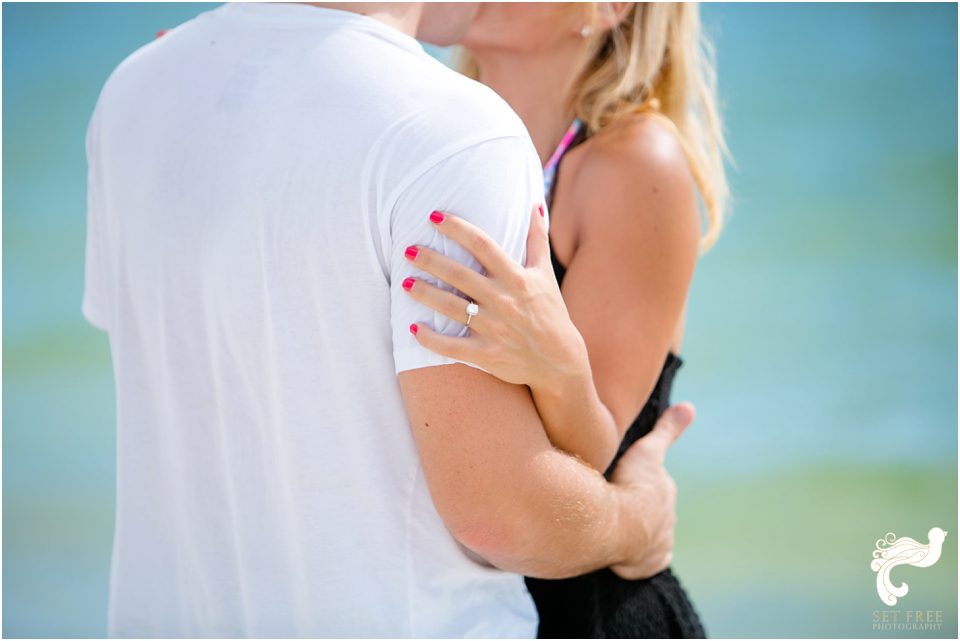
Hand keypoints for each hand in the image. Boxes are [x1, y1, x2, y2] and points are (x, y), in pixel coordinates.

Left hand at [403, 205, 588, 390]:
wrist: (559, 361)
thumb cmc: (550, 312)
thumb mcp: (545, 274)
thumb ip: (537, 239)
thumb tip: (535, 205)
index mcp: (517, 278)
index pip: (483, 246)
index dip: (458, 229)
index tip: (434, 216)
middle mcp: (504, 301)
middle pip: (460, 275)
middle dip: (431, 260)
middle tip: (408, 249)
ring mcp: (494, 329)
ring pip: (452, 308)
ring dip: (425, 294)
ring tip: (404, 283)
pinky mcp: (487, 354)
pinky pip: (452, 347)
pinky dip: (431, 340)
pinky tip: (413, 328)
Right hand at [607, 402, 694, 579]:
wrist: (615, 526)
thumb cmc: (629, 486)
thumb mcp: (648, 450)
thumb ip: (667, 430)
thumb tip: (689, 406)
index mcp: (666, 494)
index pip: (656, 486)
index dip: (641, 482)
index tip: (626, 480)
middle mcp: (667, 521)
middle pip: (653, 511)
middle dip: (640, 507)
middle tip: (617, 500)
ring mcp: (658, 545)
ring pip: (650, 536)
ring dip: (637, 532)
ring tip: (616, 525)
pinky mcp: (646, 565)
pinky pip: (645, 561)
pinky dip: (637, 557)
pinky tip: (624, 552)